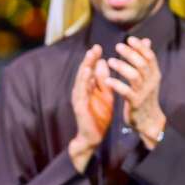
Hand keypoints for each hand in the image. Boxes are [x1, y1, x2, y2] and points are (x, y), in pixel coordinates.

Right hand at [69, 45, 113, 172]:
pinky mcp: (79, 106)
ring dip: (85, 67)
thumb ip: (104, 81)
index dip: (93, 59)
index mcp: (87, 88)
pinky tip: (88, 72)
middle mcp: (81, 91)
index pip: (89, 70)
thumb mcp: (105, 95)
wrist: (93, 137)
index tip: (98, 47)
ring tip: (90, 56)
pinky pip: (81, 91)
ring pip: (81, 80)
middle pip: (84, 72)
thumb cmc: (98, 116)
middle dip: (89, 60)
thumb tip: (102, 62)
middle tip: (95, 47)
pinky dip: (84, 81)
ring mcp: (78, 98)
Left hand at [105, 36, 166, 149]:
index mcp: (154, 74)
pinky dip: (116, 84)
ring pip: (134, 76)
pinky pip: (126, 91)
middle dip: (130, 54)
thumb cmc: (145, 95)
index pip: (150, 57)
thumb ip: (146, 60)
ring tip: (110, 61)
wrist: (148, 120)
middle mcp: (151, 82)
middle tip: (117, 46)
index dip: (140, 47)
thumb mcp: (148, 77)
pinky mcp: (135, 103)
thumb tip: (146, 40)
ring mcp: (143, 92)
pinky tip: (107, 80)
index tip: (129, 38)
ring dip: (122, 67)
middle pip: (142, 64)